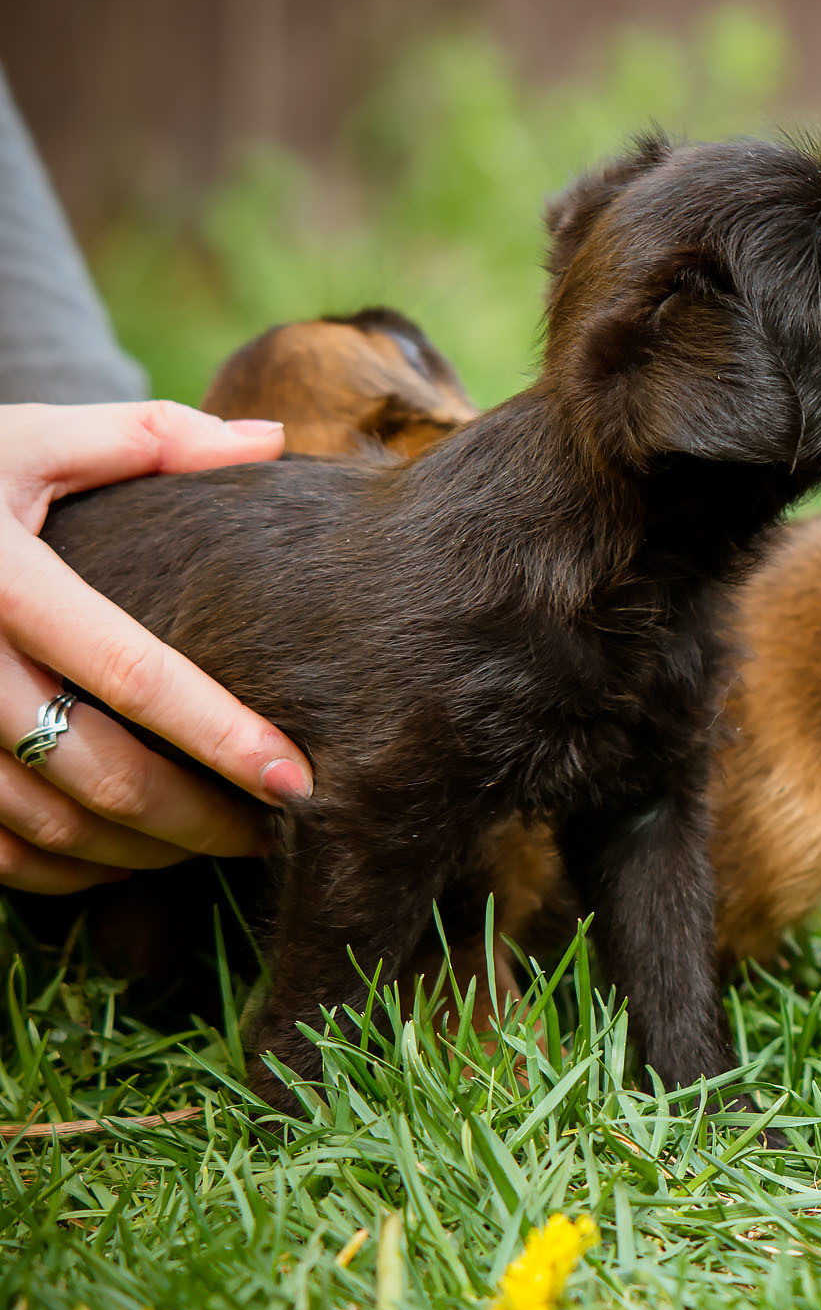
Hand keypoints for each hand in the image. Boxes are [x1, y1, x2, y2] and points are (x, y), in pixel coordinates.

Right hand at [0, 401, 313, 892]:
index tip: (301, 780)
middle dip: (201, 818)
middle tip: (279, 830)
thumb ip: (146, 440)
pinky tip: (128, 856)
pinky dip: (66, 871)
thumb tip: (270, 442)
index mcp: (0, 579)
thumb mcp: (25, 438)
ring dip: (144, 851)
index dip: (223, 736)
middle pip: (98, 774)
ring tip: (221, 842)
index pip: (130, 673)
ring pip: (47, 827)